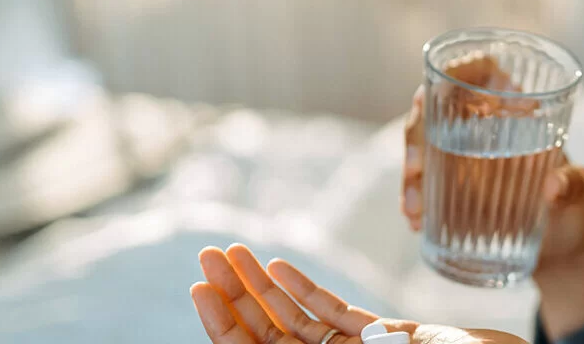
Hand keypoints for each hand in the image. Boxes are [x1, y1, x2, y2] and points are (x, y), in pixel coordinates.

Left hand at [190, 244, 526, 343]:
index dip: (223, 325)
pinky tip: (279, 265)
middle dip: (234, 295)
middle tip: (207, 252)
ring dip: (261, 285)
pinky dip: (305, 290)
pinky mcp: (385, 341)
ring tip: (230, 250)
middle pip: (267, 336)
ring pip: (295, 320)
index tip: (199, 288)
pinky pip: (333, 315)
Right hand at [401, 55, 583, 338]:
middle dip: (417, 135)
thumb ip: (576, 186)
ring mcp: (463, 159)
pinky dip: (413, 200)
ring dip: (410, 174)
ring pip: (422, 147)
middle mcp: (485, 128)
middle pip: (437, 109)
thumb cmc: (576, 212)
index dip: (458, 68)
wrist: (563, 256)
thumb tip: (554, 187)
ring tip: (415, 210)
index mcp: (517, 111)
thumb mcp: (583, 194)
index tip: (438, 85)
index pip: (483, 71)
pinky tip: (415, 221)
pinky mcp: (452, 190)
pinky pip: (423, 185)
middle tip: (416, 169)